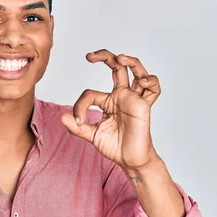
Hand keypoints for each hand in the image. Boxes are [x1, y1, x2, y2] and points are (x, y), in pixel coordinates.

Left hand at [61, 50, 160, 168]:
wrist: (129, 160)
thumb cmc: (114, 146)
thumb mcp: (91, 135)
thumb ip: (76, 127)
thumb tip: (62, 117)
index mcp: (108, 101)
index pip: (90, 93)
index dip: (81, 105)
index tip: (78, 120)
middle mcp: (122, 96)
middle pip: (117, 67)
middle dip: (104, 56)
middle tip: (90, 56)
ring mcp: (134, 99)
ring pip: (137, 71)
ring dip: (131, 61)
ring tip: (119, 58)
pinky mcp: (144, 106)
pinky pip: (153, 90)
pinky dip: (151, 81)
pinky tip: (142, 81)